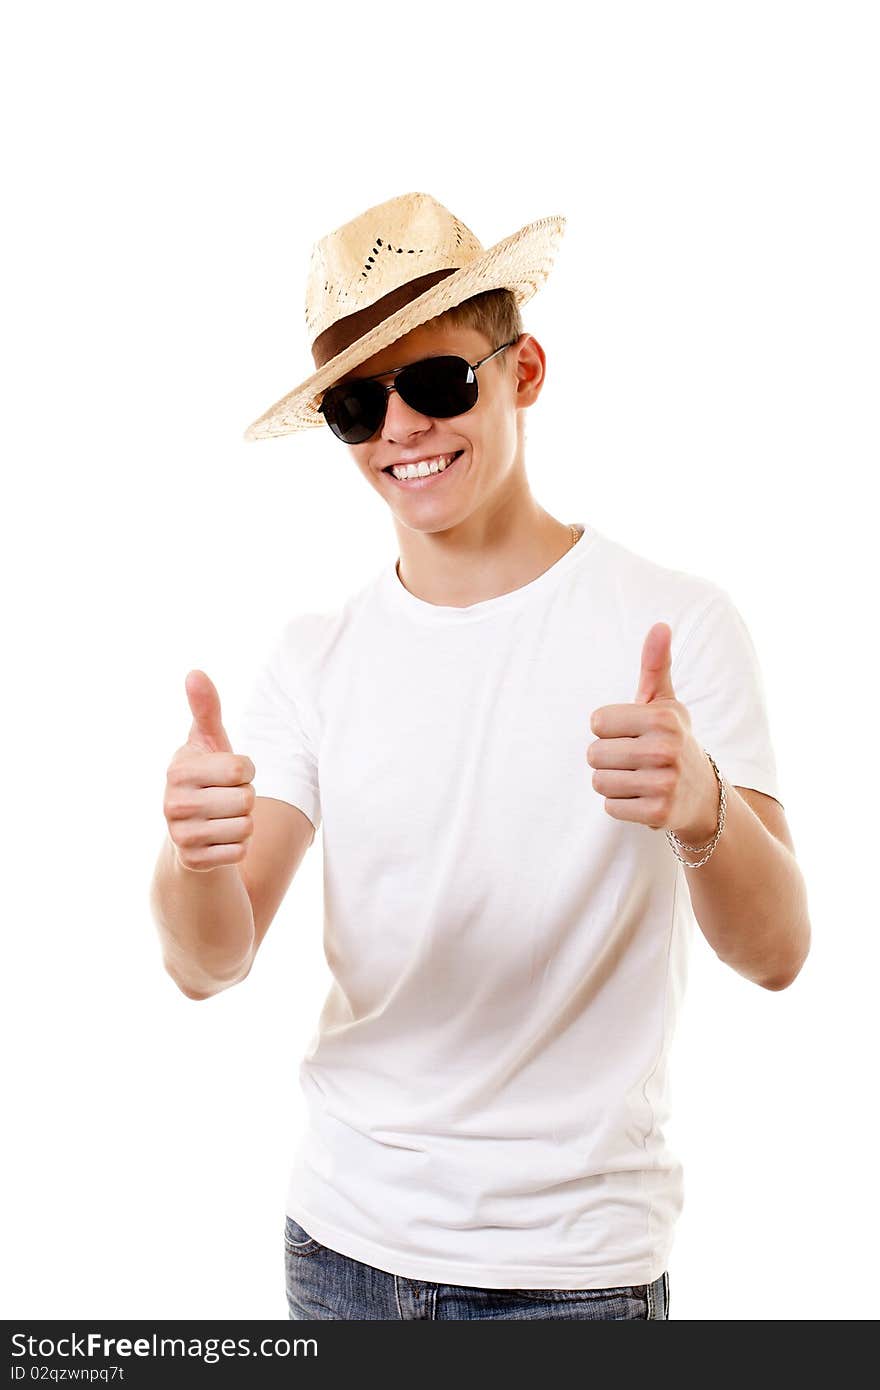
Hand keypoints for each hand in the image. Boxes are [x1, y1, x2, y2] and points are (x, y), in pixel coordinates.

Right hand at [163, 671, 255, 870]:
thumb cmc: (208, 777)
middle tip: (225, 799)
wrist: (191, 830)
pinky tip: (220, 840)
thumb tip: (195, 672)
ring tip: (223, 818)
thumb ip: (205, 709)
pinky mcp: (193, 861)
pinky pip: (240, 852)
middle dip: (245, 799)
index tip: (228, 774)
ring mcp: (180, 834)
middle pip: (246, 799)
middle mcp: (173, 803)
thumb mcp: (208, 742)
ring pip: (246, 827)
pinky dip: (238, 847)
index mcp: (179, 770)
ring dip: (244, 823)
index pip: (242, 769)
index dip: (246, 771)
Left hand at [586, 622, 718, 838]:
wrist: (704, 796)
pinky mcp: (658, 813)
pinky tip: (643, 798)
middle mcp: (665, 749)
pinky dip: (621, 805)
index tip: (633, 734)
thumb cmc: (673, 741)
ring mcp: (664, 783)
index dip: (609, 729)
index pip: (597, 722)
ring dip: (613, 782)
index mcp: (663, 718)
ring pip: (599, 781)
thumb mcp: (666, 703)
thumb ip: (656, 665)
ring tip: (639, 779)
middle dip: (608, 758)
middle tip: (635, 760)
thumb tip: (660, 625)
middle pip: (594, 754)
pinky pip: (610, 806)